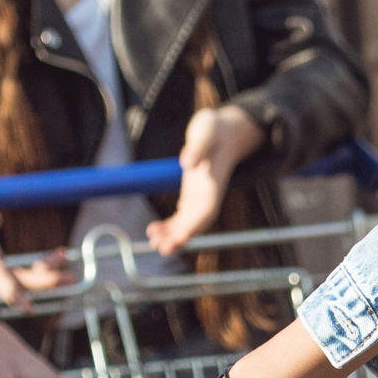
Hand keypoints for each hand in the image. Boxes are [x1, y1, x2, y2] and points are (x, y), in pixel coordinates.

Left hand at [147, 106, 263, 253]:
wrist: (225, 130)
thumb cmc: (215, 129)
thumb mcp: (207, 130)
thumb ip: (198, 147)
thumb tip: (187, 163)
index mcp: (213, 183)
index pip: (207, 211)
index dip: (195, 226)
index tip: (182, 237)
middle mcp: (208, 195)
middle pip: (196, 223)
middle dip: (181, 237)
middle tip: (162, 249)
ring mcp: (200, 197)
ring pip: (187, 223)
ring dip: (172, 235)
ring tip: (152, 240)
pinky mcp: (192, 194)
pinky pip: (182, 216)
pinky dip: (170, 226)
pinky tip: (155, 231)